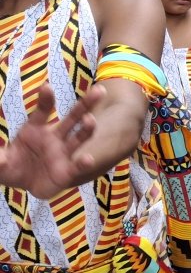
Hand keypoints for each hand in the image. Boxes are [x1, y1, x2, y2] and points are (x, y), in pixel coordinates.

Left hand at [0, 82, 104, 198]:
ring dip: (88, 127)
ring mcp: (64, 152)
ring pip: (81, 137)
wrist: (24, 185)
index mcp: (37, 129)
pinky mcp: (68, 171)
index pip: (44, 111)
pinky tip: (88, 159)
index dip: (46, 99)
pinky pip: (78, 165)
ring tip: (90, 120)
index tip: (46, 87)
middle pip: (73, 117)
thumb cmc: (13, 165)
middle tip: (99, 90)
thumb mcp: (0, 161)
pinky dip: (84, 162)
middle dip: (86, 104)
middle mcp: (55, 137)